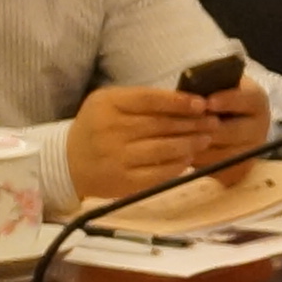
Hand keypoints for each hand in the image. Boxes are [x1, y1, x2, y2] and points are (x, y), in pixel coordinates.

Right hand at [69, 82, 270, 205]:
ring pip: (164, 149)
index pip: (151, 100)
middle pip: (162, 125)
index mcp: (109, 104)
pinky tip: (189, 158)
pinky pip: (159, 172)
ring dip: (191, 143)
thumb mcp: (110, 104)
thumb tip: (187, 100)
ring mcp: (117, 157)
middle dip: (193, 123)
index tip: (202, 103)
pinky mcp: (124, 181)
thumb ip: (142, 101)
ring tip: (206, 138)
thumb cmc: (97, 127)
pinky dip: (178, 165)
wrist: (67, 161)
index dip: (180, 102)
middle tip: (214, 122)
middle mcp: (111, 130)